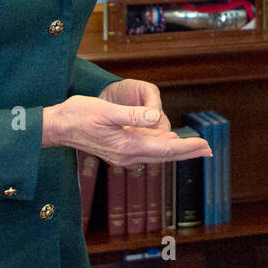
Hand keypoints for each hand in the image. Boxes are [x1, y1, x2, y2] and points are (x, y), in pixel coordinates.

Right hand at [41, 81, 210, 166]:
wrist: (58, 126)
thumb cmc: (79, 115)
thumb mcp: (107, 112)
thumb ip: (132, 116)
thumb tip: (157, 117)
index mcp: (127, 147)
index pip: (165, 149)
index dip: (187, 147)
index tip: (205, 145)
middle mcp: (127, 155)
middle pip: (164, 155)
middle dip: (188, 152)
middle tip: (209, 150)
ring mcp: (123, 155)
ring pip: (157, 154)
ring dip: (176, 150)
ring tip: (195, 147)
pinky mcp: (119, 150)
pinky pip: (147, 150)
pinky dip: (162, 148)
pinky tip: (169, 143)